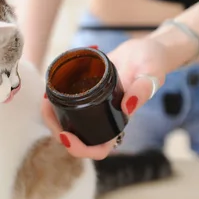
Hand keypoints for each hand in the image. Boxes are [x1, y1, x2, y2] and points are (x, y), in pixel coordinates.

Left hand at [42, 36, 167, 158]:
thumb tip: (127, 108)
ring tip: (45, 98)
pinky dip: (55, 100)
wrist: (146, 49)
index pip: (98, 148)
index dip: (80, 149)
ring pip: (68, 122)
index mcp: (119, 122)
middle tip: (46, 108)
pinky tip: (49, 90)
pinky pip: (68, 104)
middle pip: (76, 138)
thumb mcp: (151, 74)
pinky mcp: (87, 94)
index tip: (66, 136)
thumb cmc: (152, 63)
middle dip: (57, 129)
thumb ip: (142, 90)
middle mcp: (104, 118)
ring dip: (52, 116)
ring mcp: (94, 108)